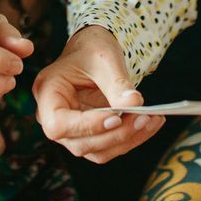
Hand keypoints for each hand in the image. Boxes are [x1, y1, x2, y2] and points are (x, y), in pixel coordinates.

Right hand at [33, 25, 161, 162]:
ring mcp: (71, 130)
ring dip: (127, 140)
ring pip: (98, 150)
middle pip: (81, 142)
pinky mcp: (89, 135)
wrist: (93, 50)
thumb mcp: (104, 60)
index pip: (59, 124)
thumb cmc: (92, 49)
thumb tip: (135, 104)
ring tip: (153, 120)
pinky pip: (109, 146)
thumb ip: (117, 83)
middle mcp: (53, 117)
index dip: (87, 127)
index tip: (116, 118)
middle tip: (146, 118)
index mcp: (47, 93)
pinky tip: (150, 124)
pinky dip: (131, 138)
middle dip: (116, 134)